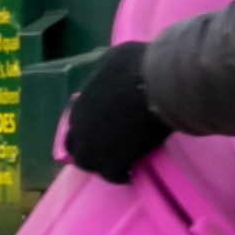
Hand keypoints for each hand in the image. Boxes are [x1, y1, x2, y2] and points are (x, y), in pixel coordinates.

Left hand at [55, 36, 179, 178]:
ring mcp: (94, 147)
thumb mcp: (115, 58)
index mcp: (79, 104)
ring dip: (103, 165)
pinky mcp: (113, 163)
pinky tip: (132, 172)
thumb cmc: (140, 66)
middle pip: (76, 147)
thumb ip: (108, 70)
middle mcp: (80, 128)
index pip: (75, 124)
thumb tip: (114, 69)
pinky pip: (114, 176)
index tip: (104, 130)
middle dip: (89, 150)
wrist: (159, 85)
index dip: (89, 128)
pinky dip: (122, 175)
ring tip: (121, 164)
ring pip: (90, 165)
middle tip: (109, 151)